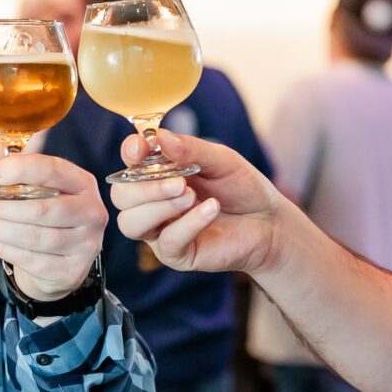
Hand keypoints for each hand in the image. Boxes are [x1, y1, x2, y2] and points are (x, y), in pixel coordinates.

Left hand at [0, 143, 106, 301]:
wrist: (61, 262)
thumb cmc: (45, 214)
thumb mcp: (34, 187)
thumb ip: (16, 165)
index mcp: (83, 183)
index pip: (53, 170)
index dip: (20, 170)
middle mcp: (92, 211)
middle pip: (43, 208)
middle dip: (3, 207)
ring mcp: (87, 244)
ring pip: (35, 236)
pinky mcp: (73, 270)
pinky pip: (33, 260)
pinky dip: (5, 249)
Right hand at [105, 130, 286, 275]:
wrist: (270, 222)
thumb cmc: (242, 188)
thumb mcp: (221, 160)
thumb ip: (191, 149)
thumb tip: (160, 137)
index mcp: (158, 174)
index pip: (129, 163)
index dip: (130, 154)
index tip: (141, 148)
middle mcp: (152, 203)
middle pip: (121, 196)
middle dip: (145, 187)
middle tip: (179, 182)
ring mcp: (161, 230)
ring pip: (131, 223)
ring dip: (158, 206)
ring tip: (191, 196)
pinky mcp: (177, 254)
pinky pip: (167, 241)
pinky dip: (188, 223)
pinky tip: (210, 210)